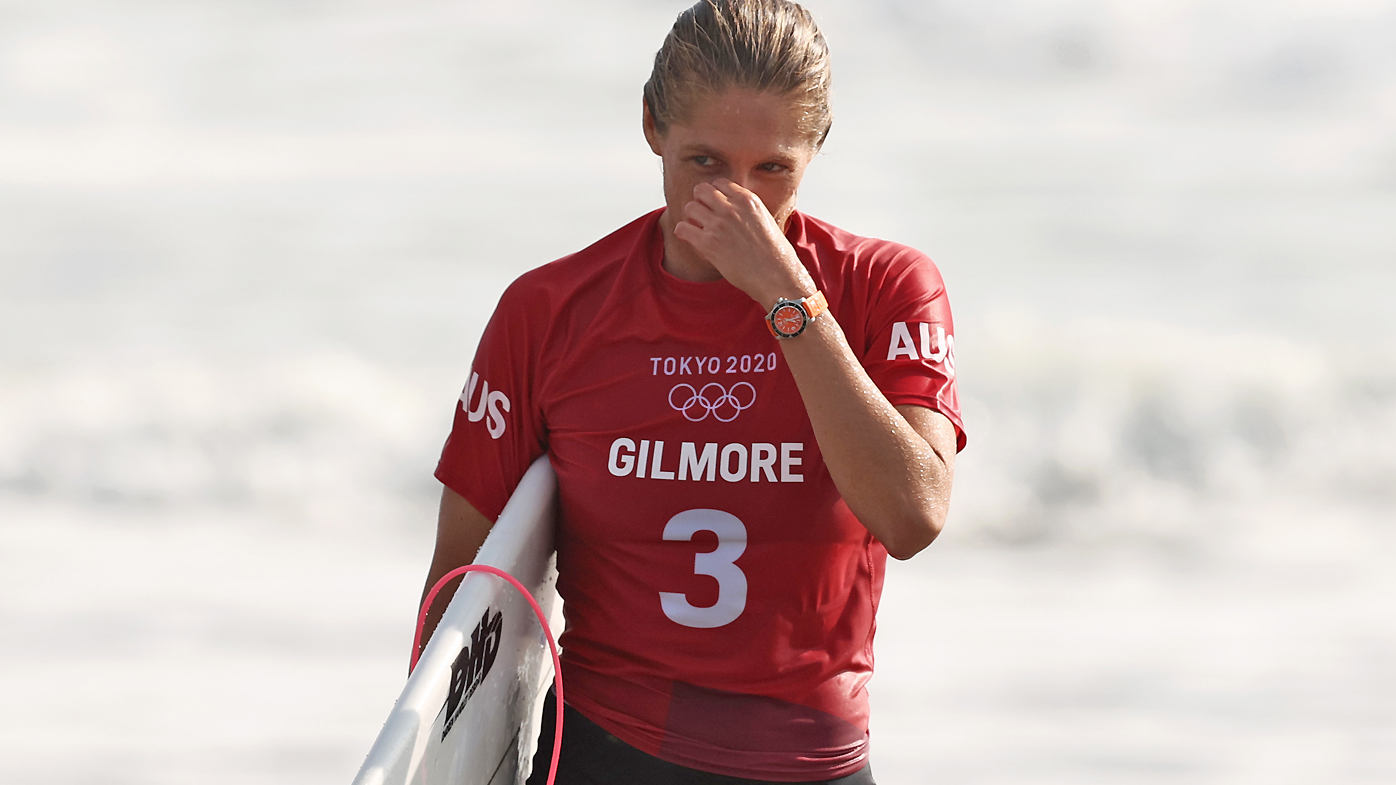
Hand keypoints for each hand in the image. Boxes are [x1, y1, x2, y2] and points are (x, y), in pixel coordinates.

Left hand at [672, 179, 814, 304]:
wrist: (776, 275)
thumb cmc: (775, 253)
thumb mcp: (765, 219)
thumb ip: (748, 210)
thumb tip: (734, 208)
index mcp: (747, 200)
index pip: (720, 183)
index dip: (715, 194)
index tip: (715, 205)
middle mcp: (732, 208)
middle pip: (701, 190)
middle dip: (700, 201)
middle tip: (704, 215)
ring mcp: (719, 224)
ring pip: (690, 207)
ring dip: (691, 217)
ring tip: (699, 228)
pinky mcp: (708, 243)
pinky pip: (682, 228)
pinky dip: (683, 233)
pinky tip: (691, 239)